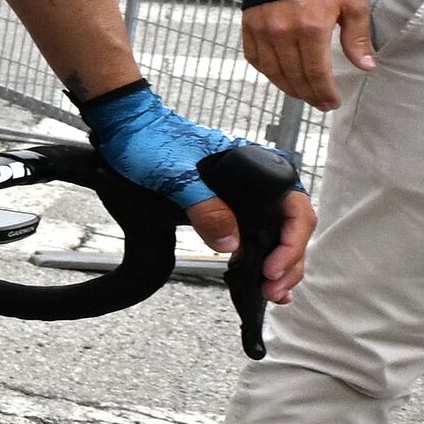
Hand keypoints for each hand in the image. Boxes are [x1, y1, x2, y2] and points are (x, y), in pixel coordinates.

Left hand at [78, 77, 313, 302]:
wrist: (127, 129)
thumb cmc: (152, 142)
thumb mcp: (176, 176)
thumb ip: (205, 206)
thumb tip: (233, 245)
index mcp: (258, 166)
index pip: (296, 209)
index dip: (291, 244)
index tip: (272, 268)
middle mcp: (259, 182)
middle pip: (293, 227)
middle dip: (289, 263)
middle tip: (272, 291)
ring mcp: (245, 196)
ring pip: (278, 234)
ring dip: (279, 266)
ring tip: (271, 294)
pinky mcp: (228, 206)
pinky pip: (254, 234)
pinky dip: (261, 259)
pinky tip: (260, 281)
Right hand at [239, 0, 374, 116]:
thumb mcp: (351, 4)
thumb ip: (357, 37)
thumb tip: (366, 66)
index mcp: (312, 29)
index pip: (317, 73)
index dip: (325, 92)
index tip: (333, 102)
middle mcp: (283, 34)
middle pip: (295, 77)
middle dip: (310, 95)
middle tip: (321, 103)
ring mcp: (263, 31)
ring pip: (274, 73)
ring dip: (289, 88)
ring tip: (304, 94)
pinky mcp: (249, 27)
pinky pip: (256, 60)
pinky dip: (268, 72)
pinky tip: (281, 77)